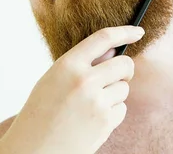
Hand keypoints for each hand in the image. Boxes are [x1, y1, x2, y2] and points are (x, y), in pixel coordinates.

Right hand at [0, 25, 144, 153]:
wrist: (33, 148)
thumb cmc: (41, 113)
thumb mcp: (54, 79)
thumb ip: (83, 64)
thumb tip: (113, 51)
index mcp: (67, 65)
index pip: (103, 38)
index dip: (125, 31)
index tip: (138, 31)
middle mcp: (84, 80)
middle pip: (124, 64)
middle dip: (125, 70)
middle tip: (116, 77)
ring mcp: (96, 102)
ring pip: (124, 88)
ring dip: (114, 94)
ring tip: (90, 106)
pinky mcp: (105, 122)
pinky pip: (122, 109)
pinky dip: (112, 113)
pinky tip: (92, 120)